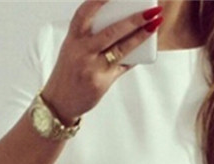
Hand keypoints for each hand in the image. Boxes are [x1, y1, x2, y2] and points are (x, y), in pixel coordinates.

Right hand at [43, 0, 162, 123]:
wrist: (58, 103)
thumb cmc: (70, 71)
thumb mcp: (73, 50)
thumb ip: (92, 37)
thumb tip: (124, 23)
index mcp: (72, 39)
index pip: (84, 13)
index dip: (99, 0)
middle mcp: (81, 52)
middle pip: (111, 32)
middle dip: (134, 19)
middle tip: (151, 10)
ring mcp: (91, 68)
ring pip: (121, 49)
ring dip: (141, 36)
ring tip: (155, 24)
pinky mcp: (100, 82)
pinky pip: (123, 66)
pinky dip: (135, 56)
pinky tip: (146, 49)